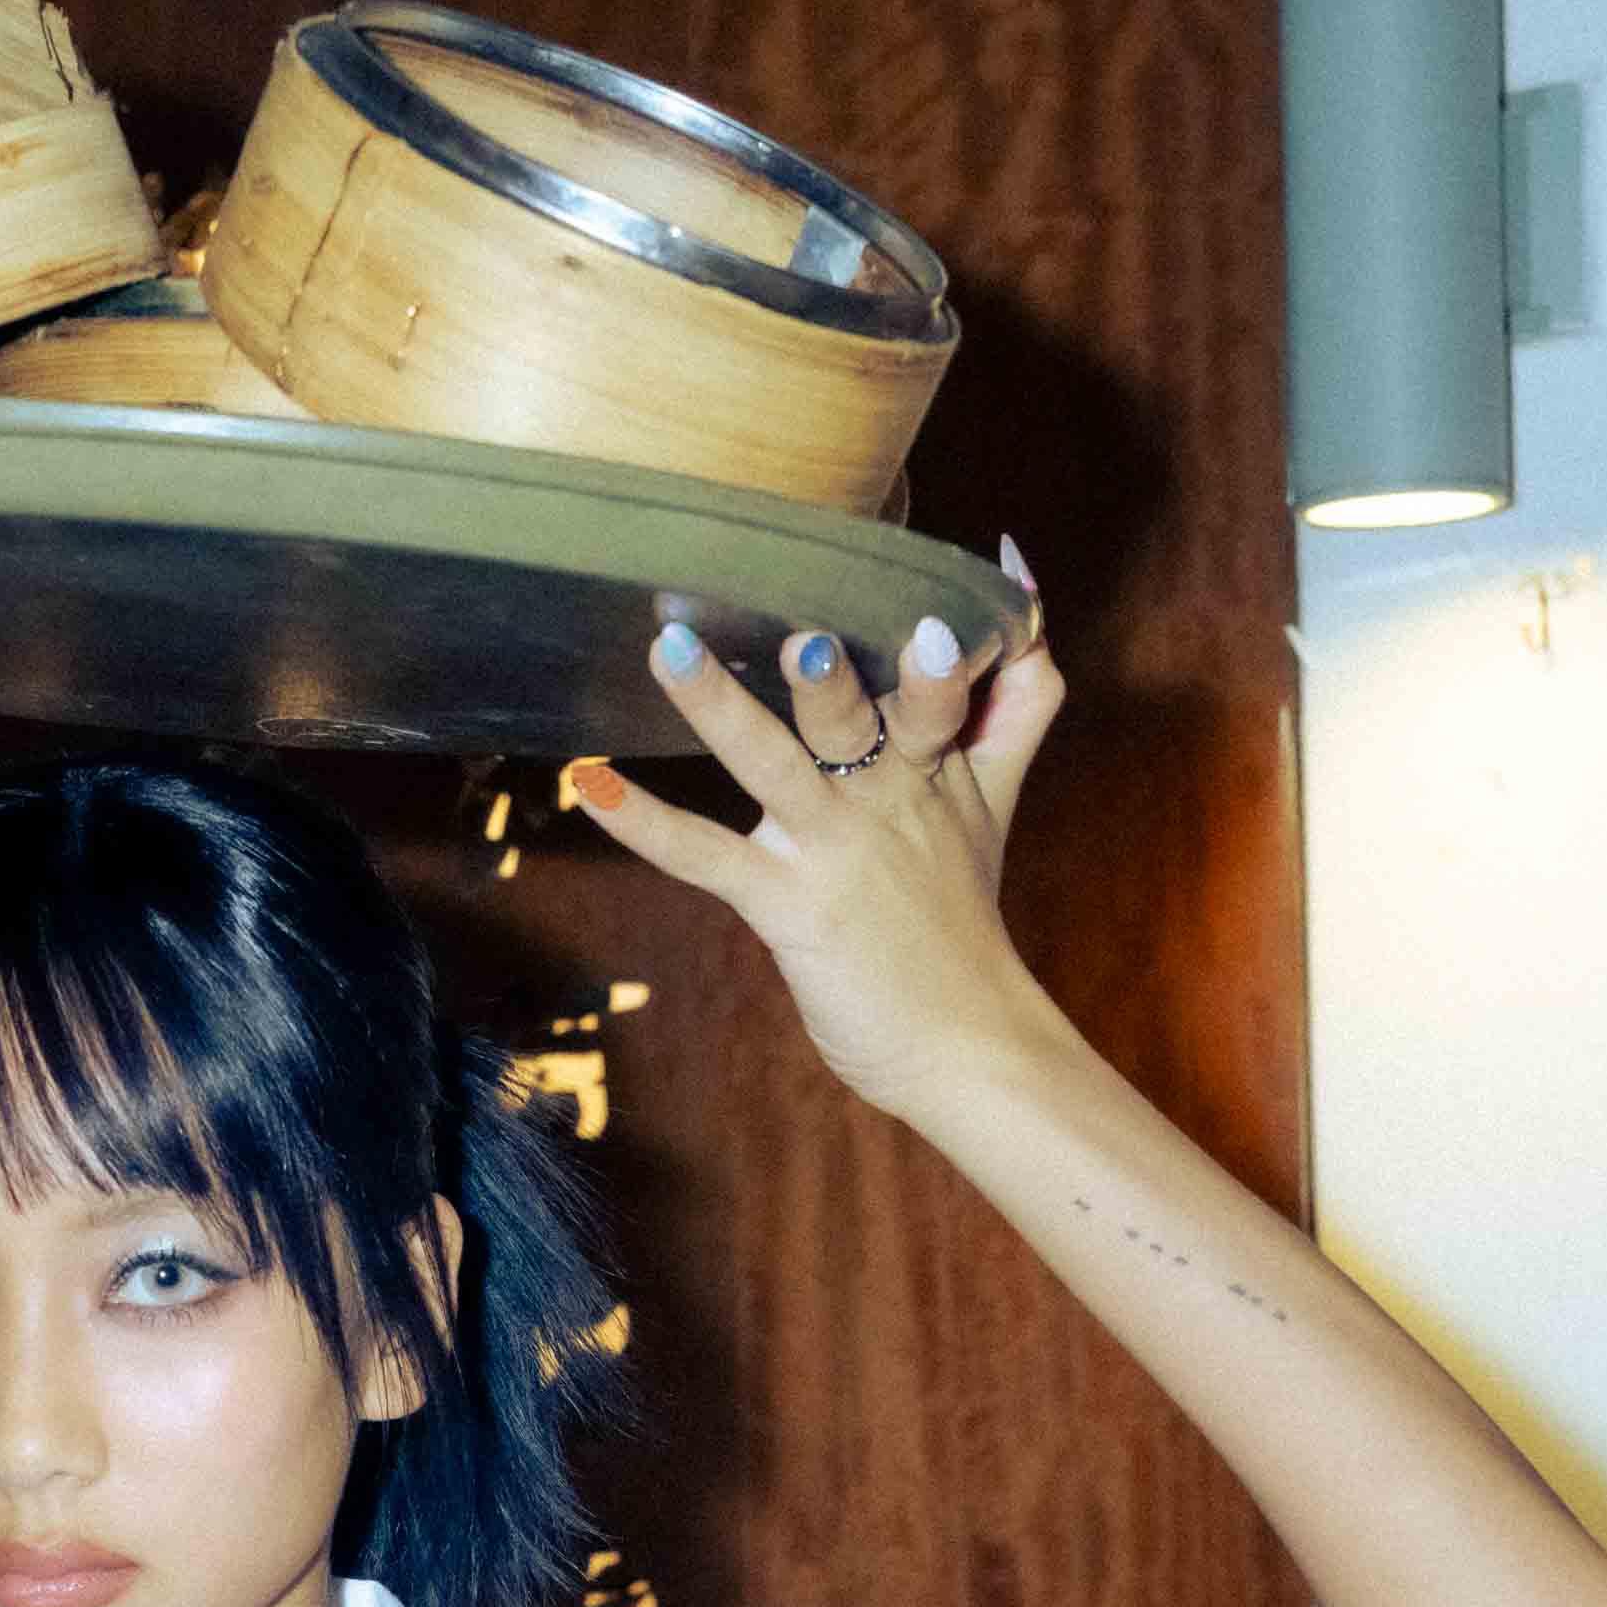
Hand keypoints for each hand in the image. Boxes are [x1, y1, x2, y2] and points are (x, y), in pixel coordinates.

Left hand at [563, 572, 1064, 1124]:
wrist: (960, 1042)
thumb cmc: (959, 912)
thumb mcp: (995, 795)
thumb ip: (1015, 695)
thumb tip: (1016, 565)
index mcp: (934, 766)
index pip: (945, 697)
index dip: (943, 663)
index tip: (932, 617)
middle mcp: (884, 799)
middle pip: (860, 724)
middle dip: (829, 682)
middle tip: (797, 639)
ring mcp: (831, 853)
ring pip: (774, 766)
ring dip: (720, 710)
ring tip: (674, 651)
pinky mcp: (785, 907)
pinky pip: (704, 856)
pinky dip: (644, 821)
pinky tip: (590, 783)